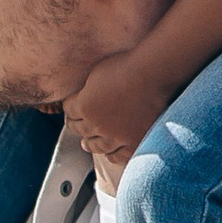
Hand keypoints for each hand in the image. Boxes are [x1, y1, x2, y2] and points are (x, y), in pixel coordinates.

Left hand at [63, 51, 173, 181]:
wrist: (152, 75)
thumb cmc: (127, 66)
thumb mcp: (98, 72)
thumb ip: (88, 88)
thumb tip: (83, 94)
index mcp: (84, 105)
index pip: (69, 110)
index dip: (69, 108)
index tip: (70, 107)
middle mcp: (96, 124)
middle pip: (80, 129)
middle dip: (76, 126)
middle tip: (74, 126)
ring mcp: (115, 136)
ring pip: (97, 146)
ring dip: (90, 144)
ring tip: (86, 144)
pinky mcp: (133, 142)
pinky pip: (119, 155)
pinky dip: (112, 155)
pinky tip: (110, 155)